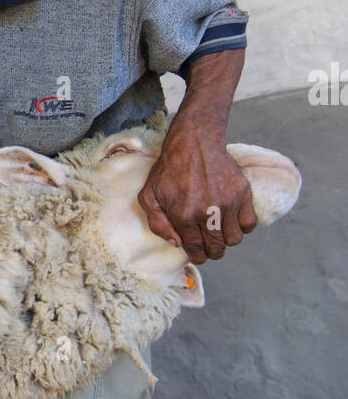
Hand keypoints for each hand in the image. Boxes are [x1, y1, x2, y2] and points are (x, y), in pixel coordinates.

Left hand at [138, 119, 256, 263]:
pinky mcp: (242, 193)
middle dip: (212, 252)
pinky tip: (232, 219)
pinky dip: (243, 226)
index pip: (196, 251)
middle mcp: (207, 213)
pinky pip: (250, 224)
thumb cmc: (169, 170)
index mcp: (184, 216)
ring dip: (227, 239)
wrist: (194, 142)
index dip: (197, 255)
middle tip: (209, 244)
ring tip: (219, 230)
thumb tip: (177, 243)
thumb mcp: (149, 195)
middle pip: (217, 249)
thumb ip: (157, 224)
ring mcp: (227, 203)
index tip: (198, 252)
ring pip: (234, 240)